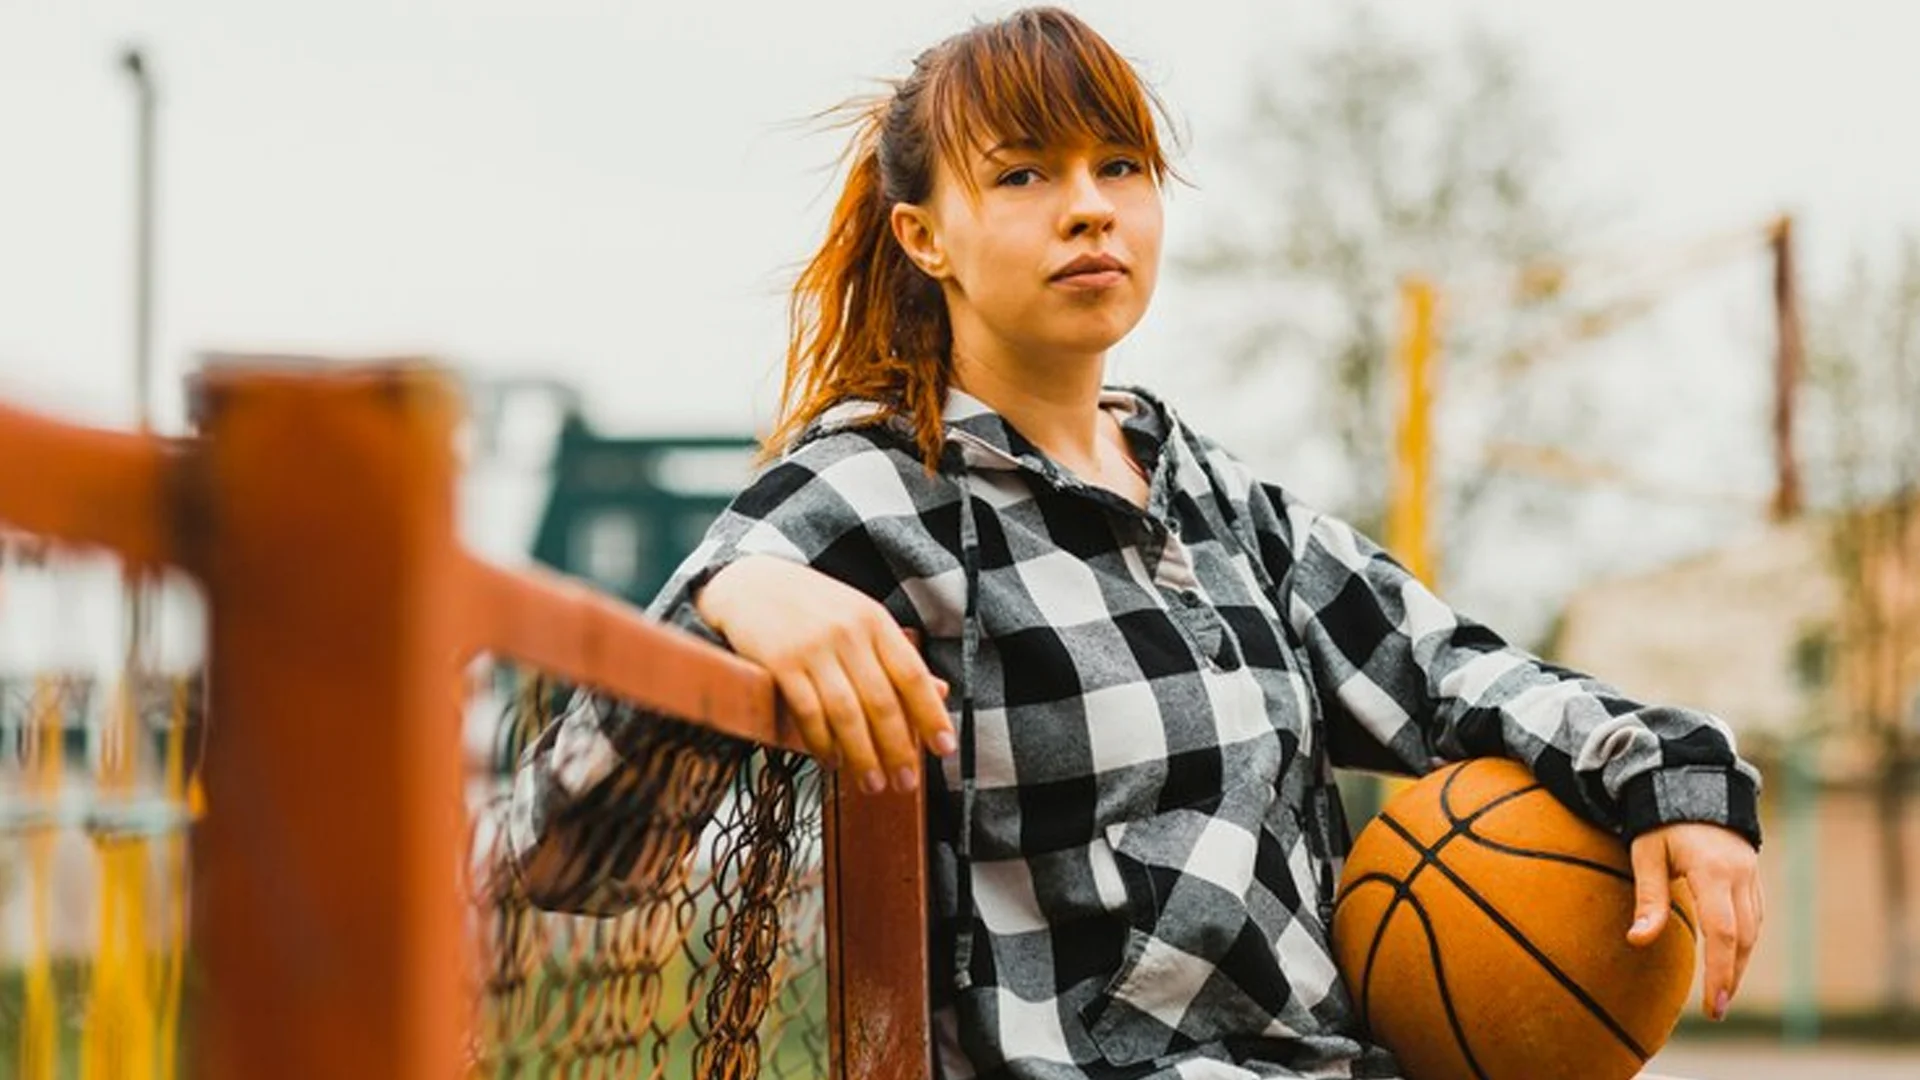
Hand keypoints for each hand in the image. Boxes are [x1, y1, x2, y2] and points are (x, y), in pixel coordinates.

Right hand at [696, 555, 954, 793]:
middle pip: (882, 702)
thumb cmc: (811, 606)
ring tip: (873, 784)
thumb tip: (940, 692)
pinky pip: (808, 713)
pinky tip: (831, 762)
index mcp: (875, 621)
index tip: (944, 749)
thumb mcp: (860, 618)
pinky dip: (821, 744)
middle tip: (907, 782)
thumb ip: (896, 656)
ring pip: (847, 714)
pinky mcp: (781, 663)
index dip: (931, 715)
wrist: (750, 582)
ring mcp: (814, 648)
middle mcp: (848, 633)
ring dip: (862, 756)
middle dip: (898, 749)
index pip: (912, 674)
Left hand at [1626, 822, 1762, 1020]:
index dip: (1720, 971)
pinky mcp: (1751, 873)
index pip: (1722, 931)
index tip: (1712, 1005)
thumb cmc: (1658, 819)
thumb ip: (1649, 899)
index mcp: (1711, 870)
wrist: (1689, 782)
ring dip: (1740, 961)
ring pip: (1753, 929)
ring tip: (1721, 991)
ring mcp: (1749, 873)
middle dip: (1732, 975)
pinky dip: (1744, 940)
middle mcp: (1739, 874)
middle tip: (1716, 1009)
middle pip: (1744, 937)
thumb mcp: (1646, 853)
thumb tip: (1638, 941)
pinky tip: (1731, 958)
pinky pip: (1754, 915)